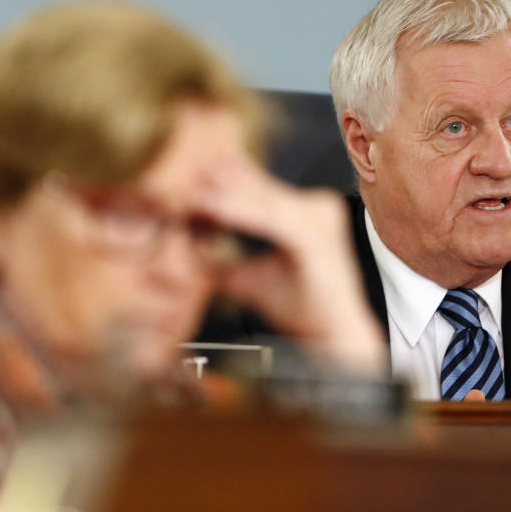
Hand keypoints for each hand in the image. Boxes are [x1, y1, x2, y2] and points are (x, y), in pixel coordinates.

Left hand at [190, 155, 386, 371]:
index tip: (182, 176)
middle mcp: (319, 208)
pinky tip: (206, 205)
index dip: (221, 182)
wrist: (335, 340)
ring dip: (221, 193)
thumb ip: (223, 265)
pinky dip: (236, 212)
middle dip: (217, 181)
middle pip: (259, 189)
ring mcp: (320, 219)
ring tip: (184, 185)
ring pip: (261, 200)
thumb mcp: (253, 280)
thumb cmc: (303, 311)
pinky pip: (269, 219)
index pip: (260, 190)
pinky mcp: (316, 235)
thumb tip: (183, 260)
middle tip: (175, 171)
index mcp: (309, 213)